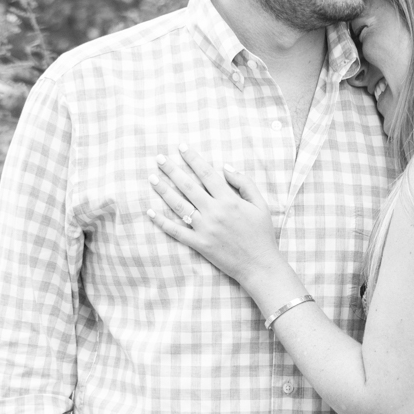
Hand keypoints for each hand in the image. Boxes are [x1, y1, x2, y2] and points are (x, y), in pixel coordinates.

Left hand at [147, 145, 278, 285]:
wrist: (259, 265)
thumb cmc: (262, 234)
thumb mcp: (261, 204)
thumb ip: (244, 183)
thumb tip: (225, 167)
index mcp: (229, 200)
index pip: (207, 173)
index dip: (193, 159)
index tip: (182, 147)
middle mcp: (214, 212)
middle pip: (188, 186)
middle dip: (172, 170)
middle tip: (159, 159)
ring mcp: (205, 229)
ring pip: (179, 205)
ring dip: (163, 191)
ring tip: (152, 179)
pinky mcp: (199, 244)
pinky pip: (177, 231)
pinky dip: (162, 222)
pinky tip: (151, 212)